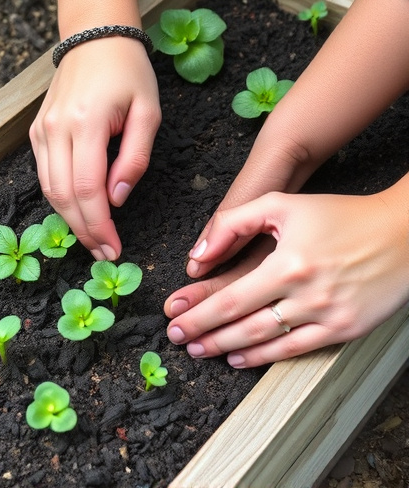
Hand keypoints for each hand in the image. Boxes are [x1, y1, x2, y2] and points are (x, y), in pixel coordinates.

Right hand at [29, 37, 160, 259]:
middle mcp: (56, 130)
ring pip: (49, 191)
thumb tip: (117, 198)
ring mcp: (41, 131)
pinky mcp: (37, 133)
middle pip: (64, 197)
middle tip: (104, 253)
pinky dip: (61, 199)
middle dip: (84, 232)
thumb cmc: (128, 74)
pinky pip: (45, 175)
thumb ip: (135, 159)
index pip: (88, 190)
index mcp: (86, 124)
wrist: (95, 39)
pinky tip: (78, 212)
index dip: (100, 226)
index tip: (113, 249)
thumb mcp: (148, 113)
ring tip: (93, 240)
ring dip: (70, 221)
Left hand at [164, 189, 408, 367]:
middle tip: (180, 341)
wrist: (401, 233)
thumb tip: (200, 256)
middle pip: (243, 324)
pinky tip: (240, 358)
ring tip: (202, 351)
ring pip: (266, 341)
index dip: (199, 315)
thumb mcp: (282, 204)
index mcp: (288, 263)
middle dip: (205, 335)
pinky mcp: (345, 329)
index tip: (176, 322)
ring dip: (228, 349)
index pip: (231, 298)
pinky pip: (296, 350)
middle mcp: (306, 294)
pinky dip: (264, 357)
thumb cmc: (340, 215)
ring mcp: (328, 315)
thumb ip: (234, 222)